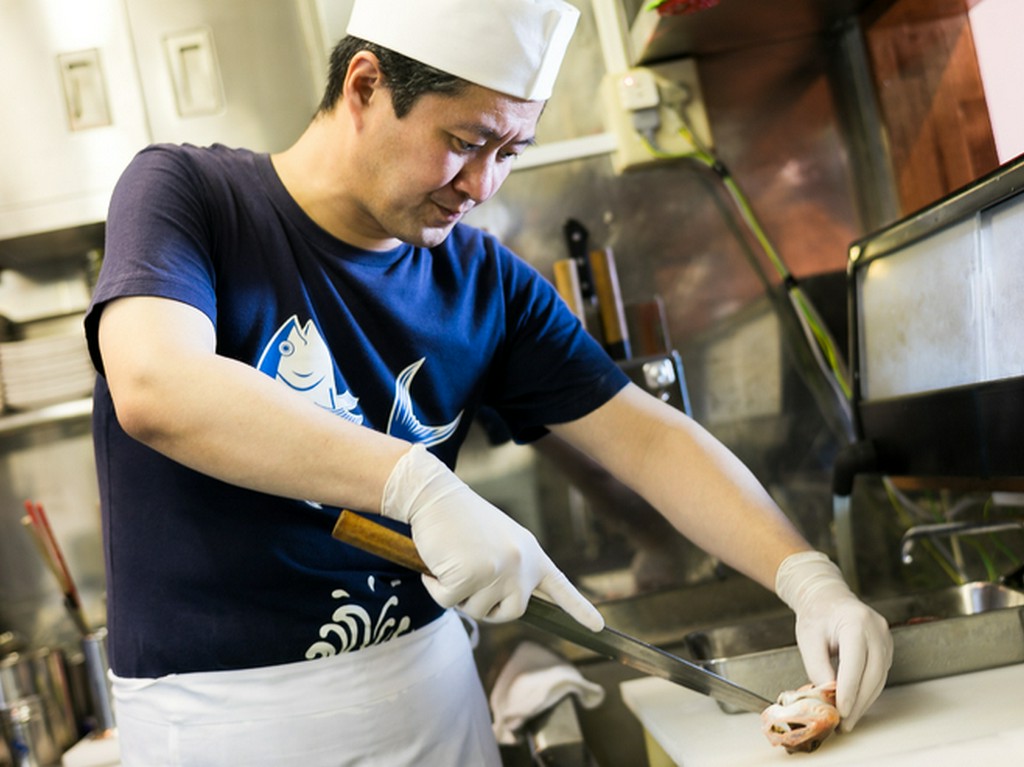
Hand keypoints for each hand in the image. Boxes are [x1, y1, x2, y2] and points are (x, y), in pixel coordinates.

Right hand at [381, 444, 603, 630]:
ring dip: (456, 593)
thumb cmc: (462, 521)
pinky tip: (436, 562)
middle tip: (468, 573)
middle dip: (484, 604)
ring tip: (453, 559)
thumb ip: (512, 571)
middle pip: (509, 613)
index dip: (579, 609)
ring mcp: (498, 570)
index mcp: (532, 554)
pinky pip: (448, 602)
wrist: (435, 495)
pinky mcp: (470, 576)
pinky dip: (436, 587)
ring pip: (476, 611)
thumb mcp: (499, 543)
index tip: (599, 627)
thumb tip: (511, 607)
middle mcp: (522, 564)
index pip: (559, 587)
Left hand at [775, 551, 891, 730]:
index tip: (841, 710)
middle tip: (845, 722)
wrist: (827, 597)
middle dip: (859, 701)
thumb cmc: (816, 616)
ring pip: (879, 678)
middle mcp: (877, 629)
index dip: (849, 689)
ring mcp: (885, 638)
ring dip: (864, 701)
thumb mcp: (809, 640)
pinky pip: (880, 674)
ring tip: (848, 719)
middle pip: (872, 673)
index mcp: (856, 622)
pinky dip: (868, 691)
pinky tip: (856, 704)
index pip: (856, 661)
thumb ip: (818, 667)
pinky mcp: (886, 648)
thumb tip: (828, 696)